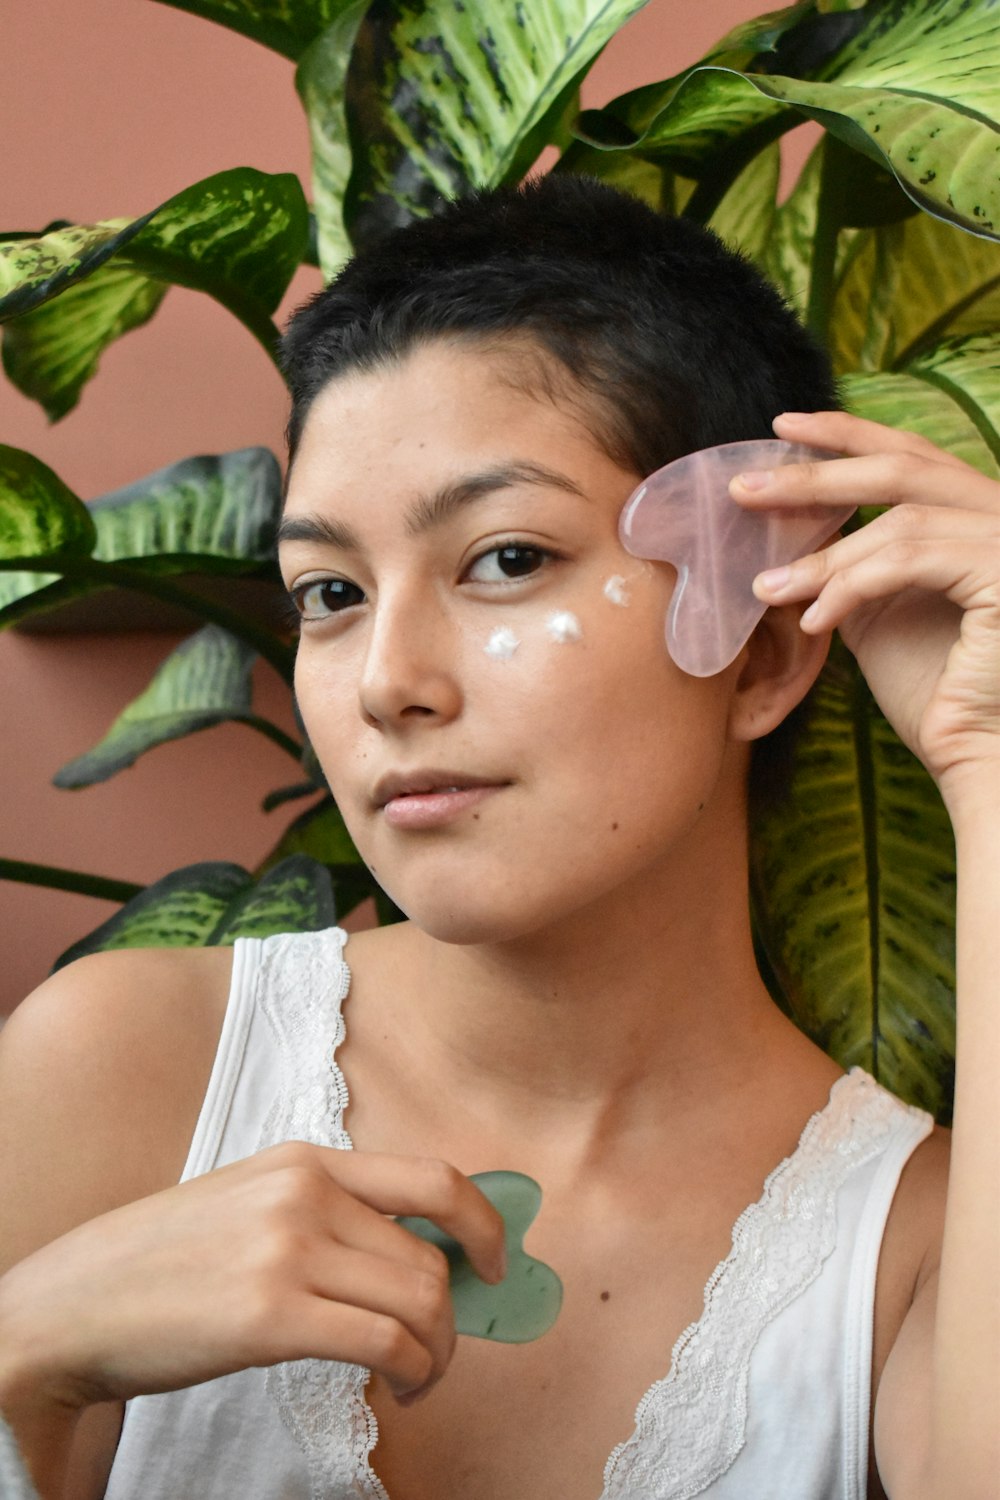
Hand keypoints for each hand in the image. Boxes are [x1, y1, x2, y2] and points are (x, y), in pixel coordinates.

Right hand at [0, 1142, 505, 1414]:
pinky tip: (399, 1389)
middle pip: (429, 1257)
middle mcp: (304, 1192)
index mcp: (304, 1159)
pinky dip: (413, 1373)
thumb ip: (328, 1216)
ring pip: (420, 1300)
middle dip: (453, 1317)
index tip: (494, 1263)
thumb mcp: (251, 1204)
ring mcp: (288, 1248)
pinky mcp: (272, 1314)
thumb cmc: (165, 1265)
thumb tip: (419, 1260)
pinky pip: (386, 1343)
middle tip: (437, 1354)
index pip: (431, 1176)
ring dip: (437, 1353)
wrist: (75, 1305)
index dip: (483, 1222)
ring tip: (415, 1379)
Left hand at [731, 410, 999, 800]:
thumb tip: (790, 537)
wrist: (978, 755)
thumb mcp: (881, 613)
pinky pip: (911, 559)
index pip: (912, 456)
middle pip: (904, 468)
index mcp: (982, 514)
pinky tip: (812, 620)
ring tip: (764, 586)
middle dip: (816, 473)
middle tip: (744, 487)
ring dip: (822, 556)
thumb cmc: (936, 694)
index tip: (782, 429)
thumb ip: (854, 565)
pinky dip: (852, 584)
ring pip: (900, 521)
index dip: (848, 436)